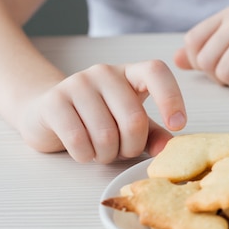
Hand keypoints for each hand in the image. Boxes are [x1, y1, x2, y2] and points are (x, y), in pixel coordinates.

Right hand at [19, 60, 186, 163]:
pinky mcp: (54, 101)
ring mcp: (77, 83)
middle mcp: (105, 72)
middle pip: (134, 119)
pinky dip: (86, 156)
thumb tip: (168, 148)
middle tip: (122, 150)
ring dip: (107, 154)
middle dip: (131, 147)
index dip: (171, 98)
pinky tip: (84, 151)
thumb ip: (153, 134)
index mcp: (130, 73)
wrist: (50, 114)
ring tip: (101, 150)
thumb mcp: (131, 124)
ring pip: (106, 135)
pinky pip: (79, 140)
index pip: (157, 72)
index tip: (178, 124)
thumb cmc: (99, 118)